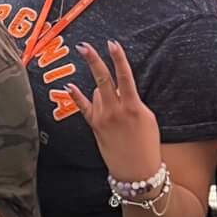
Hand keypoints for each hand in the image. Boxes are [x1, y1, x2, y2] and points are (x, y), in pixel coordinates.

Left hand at [70, 41, 163, 182]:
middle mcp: (115, 110)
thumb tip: (120, 89)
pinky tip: (68, 86)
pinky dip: (76, 96)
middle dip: (93, 61)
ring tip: (117, 108)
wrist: (137, 171)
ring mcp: (103, 118)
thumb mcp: (147, 118)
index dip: (118, 59)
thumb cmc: (147, 144)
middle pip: (102, 79)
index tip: (112, 44)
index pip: (125, 76)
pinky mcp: (95, 127)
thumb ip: (133, 101)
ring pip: (97, 92)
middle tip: (84, 46)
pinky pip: (83, 107)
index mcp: (133, 106)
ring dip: (103, 91)